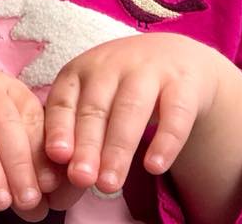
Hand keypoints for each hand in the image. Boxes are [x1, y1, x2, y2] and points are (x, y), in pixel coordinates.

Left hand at [43, 33, 222, 194]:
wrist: (178, 58)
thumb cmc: (123, 88)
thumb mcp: (97, 98)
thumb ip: (78, 130)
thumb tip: (63, 175)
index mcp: (83, 68)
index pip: (65, 98)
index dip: (59, 126)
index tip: (57, 156)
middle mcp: (113, 64)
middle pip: (96, 107)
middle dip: (87, 144)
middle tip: (81, 179)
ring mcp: (150, 69)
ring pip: (131, 108)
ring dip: (118, 148)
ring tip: (109, 185)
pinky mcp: (184, 83)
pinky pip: (175, 113)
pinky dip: (164, 141)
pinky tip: (154, 167)